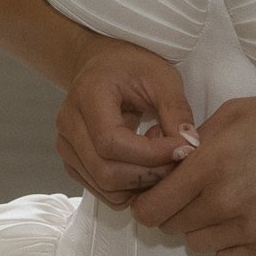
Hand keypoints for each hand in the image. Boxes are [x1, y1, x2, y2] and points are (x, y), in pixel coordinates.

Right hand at [57, 36, 196, 207]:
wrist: (103, 65)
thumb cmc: (132, 67)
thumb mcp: (162, 77)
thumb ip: (176, 110)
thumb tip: (189, 146)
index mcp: (87, 95)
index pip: (112, 142)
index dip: (150, 155)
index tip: (182, 149)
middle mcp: (68, 123)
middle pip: (106, 171)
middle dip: (149, 174)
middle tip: (176, 158)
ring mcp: (66, 146)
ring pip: (104, 187)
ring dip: (140, 183)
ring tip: (158, 155)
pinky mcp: (73, 162)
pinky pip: (102, 190)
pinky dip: (129, 187)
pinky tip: (143, 162)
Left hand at [129, 93, 255, 255]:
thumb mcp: (236, 112)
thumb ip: (196, 137)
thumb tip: (167, 159)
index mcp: (210, 165)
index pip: (152, 207)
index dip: (146, 202)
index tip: (154, 194)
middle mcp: (225, 201)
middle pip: (171, 226)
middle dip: (174, 210)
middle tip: (192, 192)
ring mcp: (248, 228)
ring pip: (197, 244)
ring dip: (200, 227)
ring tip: (221, 204)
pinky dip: (226, 246)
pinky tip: (239, 222)